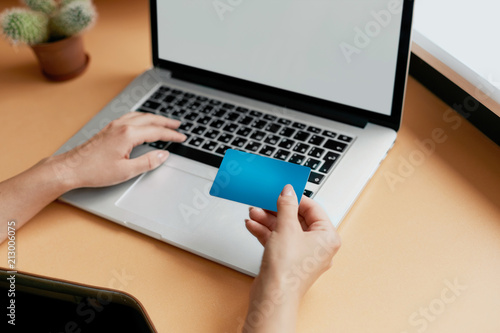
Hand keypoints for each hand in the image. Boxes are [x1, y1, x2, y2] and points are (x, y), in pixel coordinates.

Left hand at [52, 112, 186, 188]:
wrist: (71, 168)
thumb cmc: (94, 170)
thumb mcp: (126, 171)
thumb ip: (148, 162)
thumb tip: (163, 155)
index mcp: (128, 135)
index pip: (157, 131)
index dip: (171, 134)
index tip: (182, 137)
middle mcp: (121, 126)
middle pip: (150, 119)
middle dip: (166, 122)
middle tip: (178, 125)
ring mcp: (114, 126)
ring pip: (140, 116)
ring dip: (155, 118)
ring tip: (164, 122)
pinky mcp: (108, 129)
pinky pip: (130, 117)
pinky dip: (143, 118)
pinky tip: (143, 122)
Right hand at [244, 184, 340, 331]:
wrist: (272, 297)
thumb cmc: (287, 270)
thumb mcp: (286, 228)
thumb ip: (287, 206)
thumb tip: (288, 191)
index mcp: (328, 238)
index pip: (313, 209)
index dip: (296, 198)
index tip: (283, 191)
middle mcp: (318, 247)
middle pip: (297, 220)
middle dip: (277, 210)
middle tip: (264, 201)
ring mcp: (302, 256)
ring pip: (286, 230)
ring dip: (268, 220)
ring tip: (254, 213)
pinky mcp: (288, 262)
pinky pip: (279, 241)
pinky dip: (266, 233)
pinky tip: (252, 226)